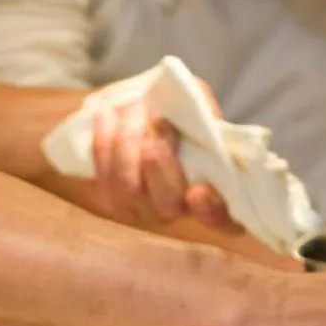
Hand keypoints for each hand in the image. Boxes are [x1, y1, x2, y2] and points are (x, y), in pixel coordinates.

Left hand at [87, 81, 238, 231]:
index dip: (211, 211)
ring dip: (130, 142)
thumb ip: (204, 113)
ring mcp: (143, 209)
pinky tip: (107, 116)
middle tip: (160, 125)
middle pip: (168, 203)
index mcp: (213, 192)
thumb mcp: (197, 104)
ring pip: (130, 189)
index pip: (222, 220)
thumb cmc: (176, 112)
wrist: (134, 114)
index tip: (199, 190)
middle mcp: (178, 208)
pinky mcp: (111, 201)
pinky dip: (104, 143)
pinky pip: (104, 177)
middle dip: (159, 164)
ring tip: (134, 109)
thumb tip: (198, 120)